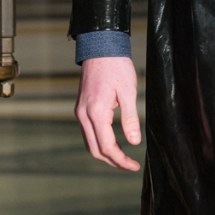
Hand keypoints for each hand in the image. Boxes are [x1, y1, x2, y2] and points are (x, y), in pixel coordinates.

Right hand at [75, 56, 141, 170]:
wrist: (100, 48)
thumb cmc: (117, 67)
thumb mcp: (128, 92)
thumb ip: (130, 118)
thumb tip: (134, 142)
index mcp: (96, 112)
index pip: (107, 146)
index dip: (120, 160)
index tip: (134, 166)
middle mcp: (83, 115)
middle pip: (95, 150)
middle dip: (112, 161)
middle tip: (130, 166)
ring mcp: (80, 112)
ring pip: (90, 143)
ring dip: (105, 154)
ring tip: (123, 158)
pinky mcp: (81, 109)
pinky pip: (88, 133)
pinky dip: (100, 143)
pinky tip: (113, 143)